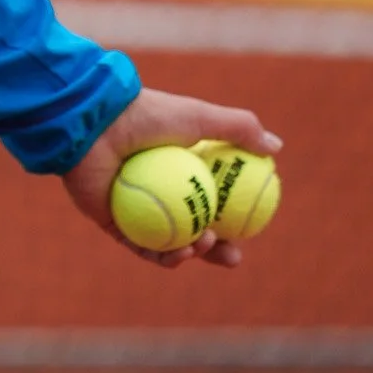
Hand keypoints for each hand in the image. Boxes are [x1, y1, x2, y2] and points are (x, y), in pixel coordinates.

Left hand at [59, 88, 281, 269]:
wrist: (95, 123)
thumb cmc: (147, 114)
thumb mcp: (199, 116)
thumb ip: (239, 128)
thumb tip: (277, 147)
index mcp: (179, 169)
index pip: (213, 201)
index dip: (235, 221)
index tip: (254, 231)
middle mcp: (158, 190)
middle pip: (194, 229)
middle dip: (217, 251)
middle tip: (233, 257)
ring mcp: (135, 208)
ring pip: (170, 242)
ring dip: (192, 252)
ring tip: (203, 244)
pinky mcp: (112, 222)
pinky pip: (140, 246)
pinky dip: (161, 255)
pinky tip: (180, 254)